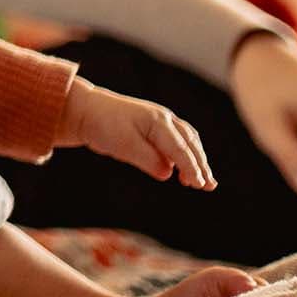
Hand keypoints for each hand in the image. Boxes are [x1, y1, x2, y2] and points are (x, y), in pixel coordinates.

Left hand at [58, 79, 215, 189]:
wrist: (88, 110)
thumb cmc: (104, 126)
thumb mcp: (123, 145)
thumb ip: (147, 159)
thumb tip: (168, 173)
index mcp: (158, 122)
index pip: (180, 149)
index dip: (191, 167)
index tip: (199, 184)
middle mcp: (164, 119)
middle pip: (190, 144)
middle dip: (201, 165)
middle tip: (209, 186)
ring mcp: (162, 121)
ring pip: (187, 141)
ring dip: (197, 160)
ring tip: (204, 181)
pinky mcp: (155, 127)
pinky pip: (178, 140)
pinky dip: (186, 154)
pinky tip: (185, 169)